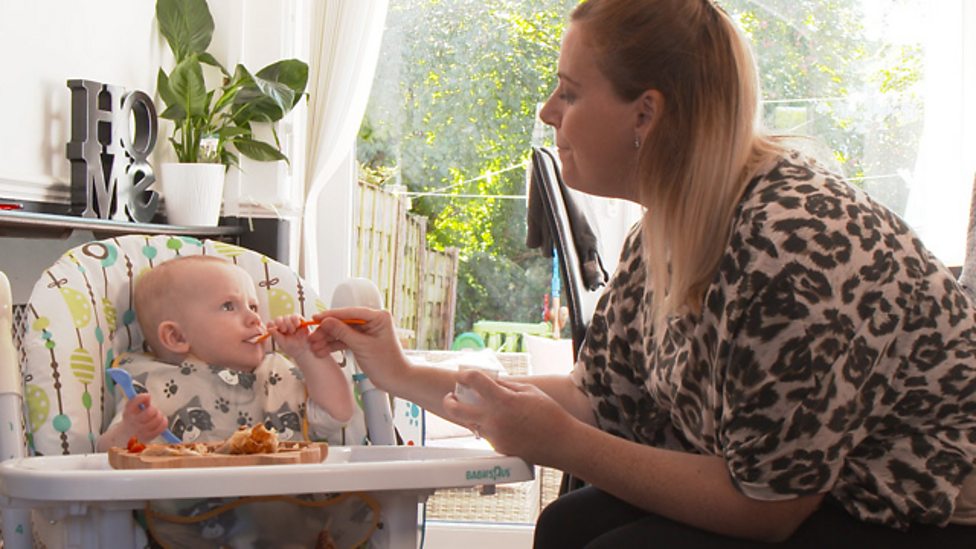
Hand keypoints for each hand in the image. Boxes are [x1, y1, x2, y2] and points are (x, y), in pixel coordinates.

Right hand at [122, 393, 168, 442]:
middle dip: (154, 409)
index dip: (143, 397)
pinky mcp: (149, 436)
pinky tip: (160, 422)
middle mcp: (134, 421)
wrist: (126, 436)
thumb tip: (148, 397)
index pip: (135, 401)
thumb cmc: (132, 419)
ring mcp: (141, 430)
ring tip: (156, 416)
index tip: (148, 396)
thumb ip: (139, 400)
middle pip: (149, 412)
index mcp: (128, 412)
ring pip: (157, 419)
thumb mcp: (131, 408)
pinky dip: (164, 422)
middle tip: (153, 410)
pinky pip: (162, 426)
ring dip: (159, 415)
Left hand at [269, 314, 313, 358]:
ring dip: (289, 323)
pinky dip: (295, 319)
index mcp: (276, 330)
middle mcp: (283, 325)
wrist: (303, 349)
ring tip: (292, 331)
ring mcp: (291, 322)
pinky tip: (297, 325)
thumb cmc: (291, 347)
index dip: (271, 324)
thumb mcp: (282, 343)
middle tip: (284, 330)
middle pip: (278, 319)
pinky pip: (296, 316)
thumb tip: (269, 329)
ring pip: (287, 317)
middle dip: (281, 324)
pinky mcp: (299, 320)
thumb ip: (276, 336)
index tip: (275, 328)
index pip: (271, 324)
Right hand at [308, 307, 405, 390]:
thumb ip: (343, 332)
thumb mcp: (362, 346)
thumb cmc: (387, 364)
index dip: (331, 315)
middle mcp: (372, 321)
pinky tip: (322, 350)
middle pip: (344, 322)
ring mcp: (367, 331)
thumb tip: (326, 321)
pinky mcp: (362, 341)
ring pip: (342, 331)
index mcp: (378, 317)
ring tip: (314, 346)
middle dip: (327, 330)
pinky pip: (345, 340)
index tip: (316, 318)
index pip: (350, 312)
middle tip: (313, 337)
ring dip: (328, 339)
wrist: (396, 380)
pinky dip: (333, 345)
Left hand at [442, 370, 578, 464]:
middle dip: (449, 401)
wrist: (562, 443)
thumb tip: (490, 382)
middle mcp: (494, 420)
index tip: (463, 375)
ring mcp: (494, 437)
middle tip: (451, 397)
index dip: (464, 375)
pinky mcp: (498, 449)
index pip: (474, 381)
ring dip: (472, 415)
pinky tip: (505, 425)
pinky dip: (489, 427)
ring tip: (486, 410)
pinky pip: (486, 435)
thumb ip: (506, 386)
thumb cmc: (550, 415)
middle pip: (456, 409)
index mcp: (503, 401)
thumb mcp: (529, 392)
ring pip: (471, 424)